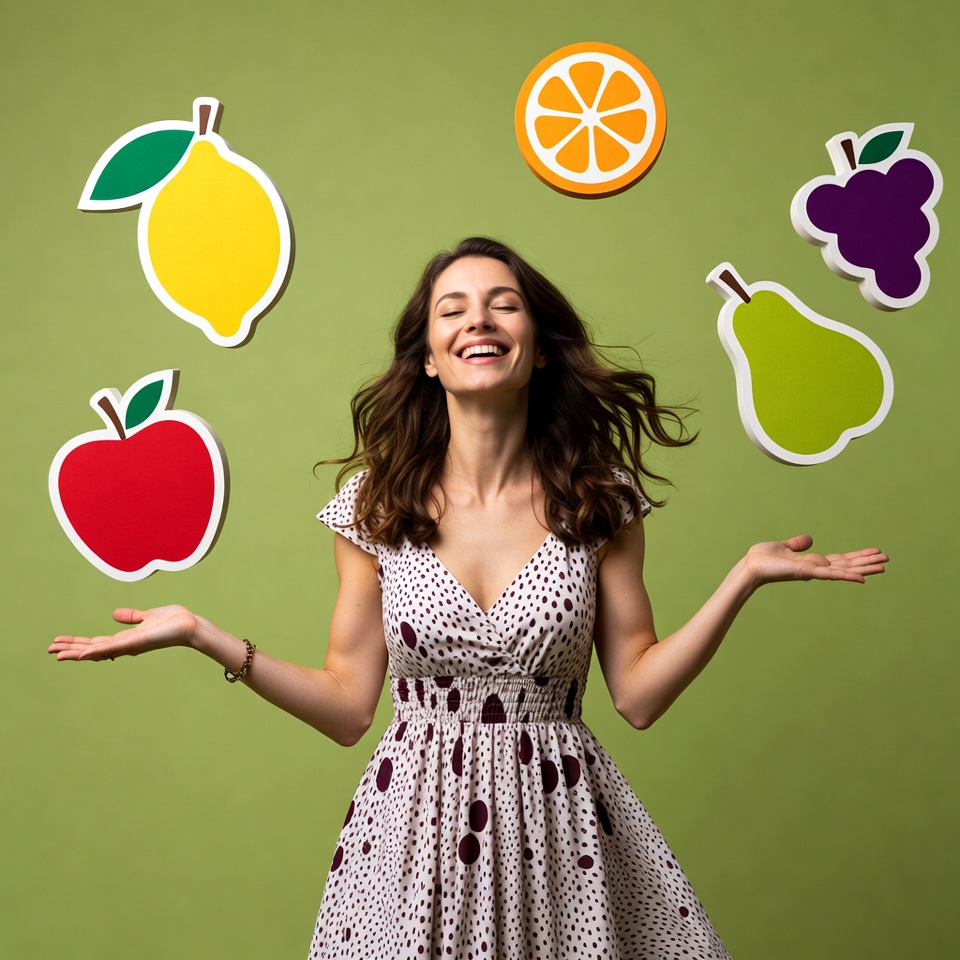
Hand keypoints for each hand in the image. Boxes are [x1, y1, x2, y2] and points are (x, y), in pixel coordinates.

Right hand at [48, 605, 199, 661]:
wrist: (190, 626)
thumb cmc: (173, 622)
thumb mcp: (147, 616)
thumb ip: (131, 617)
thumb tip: (114, 614)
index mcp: (126, 638)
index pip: (96, 642)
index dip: (77, 643)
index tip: (59, 642)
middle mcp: (125, 645)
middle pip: (92, 649)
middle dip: (71, 649)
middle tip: (49, 650)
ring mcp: (130, 646)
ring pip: (98, 651)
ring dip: (77, 653)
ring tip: (57, 654)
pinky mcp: (137, 643)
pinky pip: (114, 648)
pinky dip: (97, 652)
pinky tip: (82, 655)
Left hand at [743, 535, 887, 586]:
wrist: (751, 566)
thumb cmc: (763, 559)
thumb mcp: (784, 547)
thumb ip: (798, 544)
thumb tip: (809, 539)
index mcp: (813, 562)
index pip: (840, 560)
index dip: (857, 557)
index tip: (874, 553)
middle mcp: (817, 568)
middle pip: (847, 565)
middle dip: (867, 563)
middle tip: (887, 560)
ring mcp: (814, 571)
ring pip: (844, 570)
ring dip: (864, 569)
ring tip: (883, 566)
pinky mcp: (807, 572)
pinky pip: (831, 575)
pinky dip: (847, 577)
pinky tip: (862, 579)